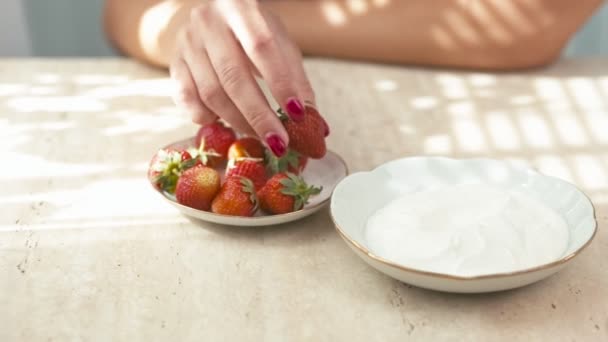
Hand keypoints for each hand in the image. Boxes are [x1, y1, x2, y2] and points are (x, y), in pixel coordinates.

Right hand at [170, 0, 317, 156]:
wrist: (213, 18)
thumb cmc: (253, 34)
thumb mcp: (280, 45)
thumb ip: (297, 79)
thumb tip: (316, 126)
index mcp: (241, 8)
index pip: (262, 47)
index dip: (280, 83)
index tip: (298, 114)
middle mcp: (209, 22)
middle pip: (234, 76)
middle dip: (259, 115)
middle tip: (279, 142)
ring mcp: (187, 43)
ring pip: (211, 92)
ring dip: (238, 121)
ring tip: (260, 137)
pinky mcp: (173, 64)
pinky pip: (186, 99)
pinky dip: (206, 117)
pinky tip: (224, 124)